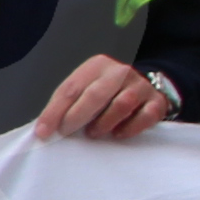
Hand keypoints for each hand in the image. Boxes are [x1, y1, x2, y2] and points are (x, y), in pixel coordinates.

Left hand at [34, 56, 176, 141]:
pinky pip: (144, 117)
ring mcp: (140, 86)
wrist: (146, 87)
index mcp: (97, 65)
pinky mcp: (156, 102)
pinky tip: (117, 134)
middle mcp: (120, 71)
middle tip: (67, 132)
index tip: (44, 132)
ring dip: (103, 123)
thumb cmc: (107, 92)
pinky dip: (129, 129)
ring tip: (93, 133)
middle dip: (77, 116)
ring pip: (121, 104)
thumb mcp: (86, 88)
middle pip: (96, 94)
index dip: (55, 111)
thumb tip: (44, 129)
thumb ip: (67, 104)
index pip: (71, 88)